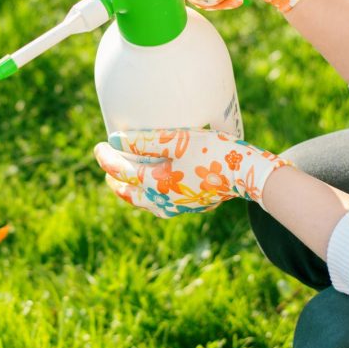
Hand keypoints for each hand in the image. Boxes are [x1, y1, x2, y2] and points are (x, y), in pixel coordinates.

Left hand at [93, 128, 290, 217]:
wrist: (248, 174)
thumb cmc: (213, 152)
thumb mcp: (177, 140)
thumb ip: (144, 140)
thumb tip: (115, 140)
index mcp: (156, 185)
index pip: (121, 172)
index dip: (106, 158)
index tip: (100, 144)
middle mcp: (163, 201)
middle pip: (128, 193)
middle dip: (114, 179)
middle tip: (108, 164)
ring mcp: (178, 207)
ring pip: (144, 202)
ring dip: (131, 190)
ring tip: (125, 178)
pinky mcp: (191, 206)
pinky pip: (160, 204)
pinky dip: (148, 194)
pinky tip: (154, 186)